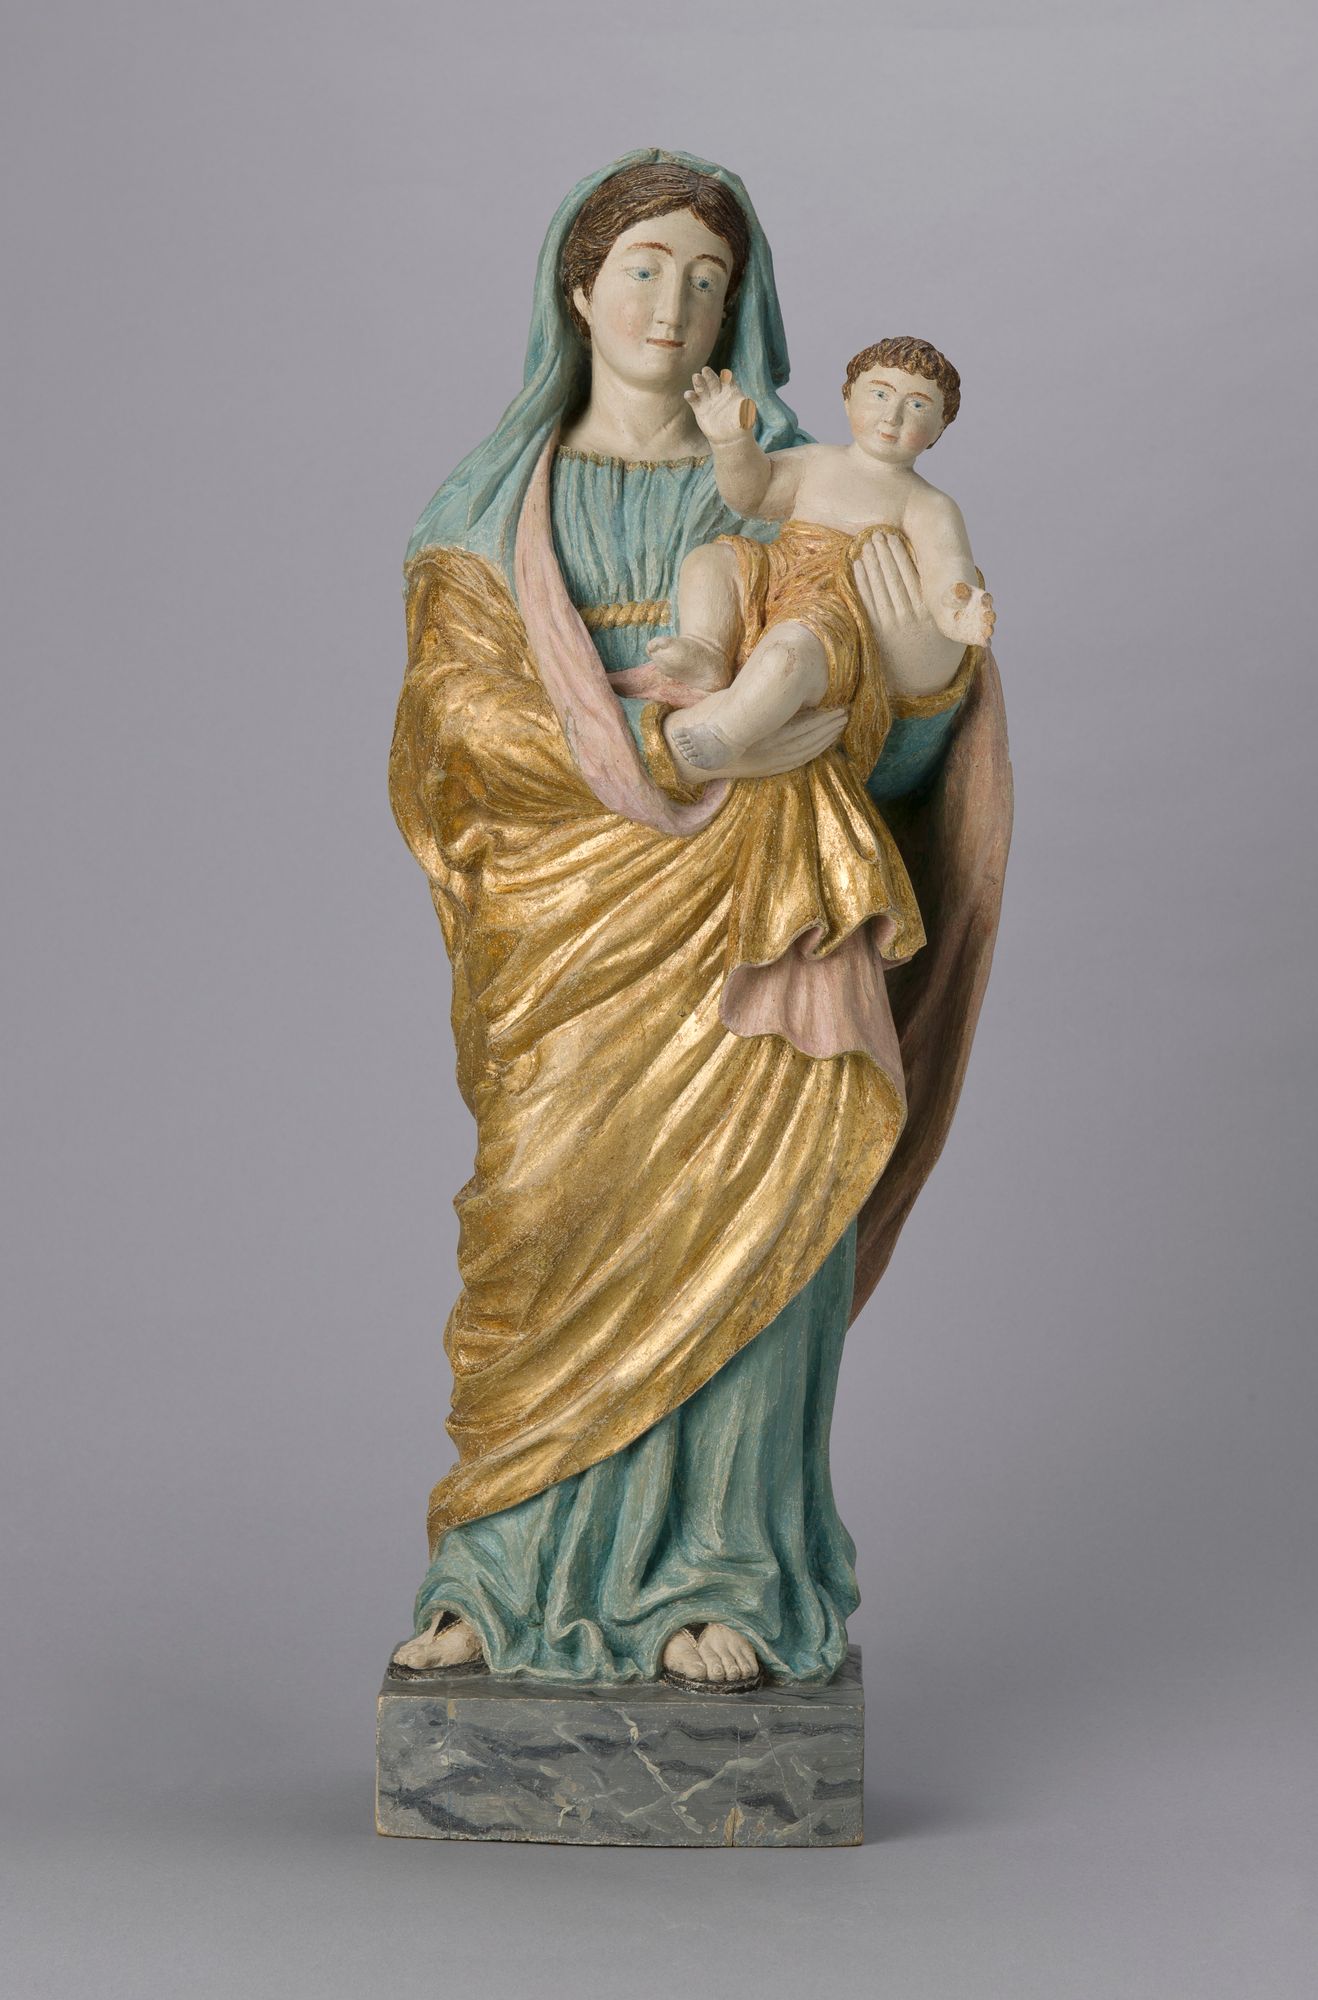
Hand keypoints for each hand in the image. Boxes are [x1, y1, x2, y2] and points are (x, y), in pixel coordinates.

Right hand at [664, 705, 846, 783]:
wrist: (678, 753)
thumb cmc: (698, 720)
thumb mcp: (724, 701)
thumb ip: (752, 696)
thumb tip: (779, 682)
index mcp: (756, 737)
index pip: (799, 729)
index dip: (820, 718)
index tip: (837, 703)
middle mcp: (761, 755)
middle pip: (805, 743)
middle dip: (827, 728)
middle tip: (846, 712)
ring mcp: (760, 766)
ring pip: (801, 754)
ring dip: (822, 741)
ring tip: (839, 726)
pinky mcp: (758, 771)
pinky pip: (793, 763)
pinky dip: (810, 753)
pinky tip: (820, 745)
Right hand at [685, 366, 756, 446]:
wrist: (729, 438)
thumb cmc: (740, 425)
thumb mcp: (745, 417)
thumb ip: (745, 409)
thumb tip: (747, 403)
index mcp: (730, 390)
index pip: (728, 381)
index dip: (726, 377)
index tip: (725, 375)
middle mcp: (718, 392)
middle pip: (713, 381)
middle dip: (709, 375)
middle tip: (705, 370)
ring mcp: (708, 399)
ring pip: (702, 388)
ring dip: (699, 382)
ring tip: (696, 377)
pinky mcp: (699, 408)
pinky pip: (694, 400)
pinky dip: (691, 396)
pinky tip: (688, 394)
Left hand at [852, 531, 964, 687]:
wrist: (924, 681)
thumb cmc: (939, 645)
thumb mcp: (951, 624)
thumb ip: (946, 600)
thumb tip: (950, 570)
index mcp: (930, 613)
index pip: (913, 576)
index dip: (902, 555)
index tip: (896, 536)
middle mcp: (911, 618)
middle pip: (894, 578)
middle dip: (885, 553)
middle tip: (877, 532)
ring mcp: (893, 627)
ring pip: (879, 588)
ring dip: (872, 563)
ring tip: (867, 543)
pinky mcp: (878, 634)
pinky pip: (867, 604)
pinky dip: (861, 583)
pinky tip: (858, 566)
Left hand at [941, 580, 996, 646]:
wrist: (945, 608)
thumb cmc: (951, 596)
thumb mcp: (953, 591)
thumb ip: (958, 590)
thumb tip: (962, 588)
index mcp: (981, 599)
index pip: (986, 599)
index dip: (986, 600)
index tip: (983, 599)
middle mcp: (984, 612)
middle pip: (990, 615)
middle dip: (989, 617)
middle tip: (987, 617)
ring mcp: (981, 625)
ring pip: (988, 629)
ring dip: (988, 631)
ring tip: (986, 632)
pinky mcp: (976, 636)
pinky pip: (983, 640)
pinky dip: (984, 642)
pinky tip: (983, 644)